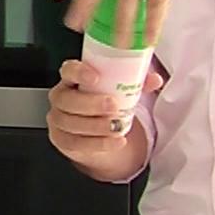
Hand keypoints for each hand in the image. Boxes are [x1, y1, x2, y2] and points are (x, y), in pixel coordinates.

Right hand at [46, 60, 164, 178]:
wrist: (97, 135)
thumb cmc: (104, 106)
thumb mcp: (118, 91)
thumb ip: (135, 82)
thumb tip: (155, 79)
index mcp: (72, 79)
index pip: (68, 70)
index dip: (78, 72)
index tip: (95, 76)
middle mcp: (61, 98)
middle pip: (67, 99)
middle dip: (91, 103)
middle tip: (113, 105)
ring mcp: (58, 120)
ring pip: (71, 123)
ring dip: (96, 125)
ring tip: (117, 126)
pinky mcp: (63, 140)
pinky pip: (77, 143)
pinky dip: (99, 144)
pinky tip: (114, 141)